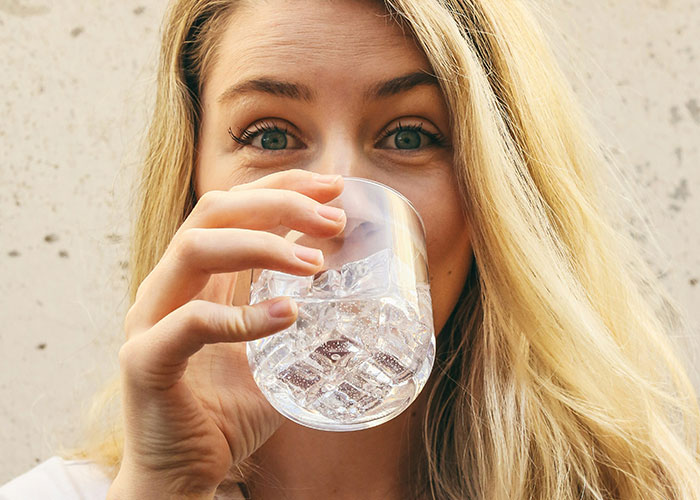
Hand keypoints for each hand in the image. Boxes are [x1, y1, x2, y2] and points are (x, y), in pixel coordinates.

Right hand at [107, 170, 345, 498]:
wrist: (181, 474)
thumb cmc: (225, 411)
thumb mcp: (270, 354)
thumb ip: (293, 319)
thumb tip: (351, 298)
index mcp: (195, 277)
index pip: (232, 208)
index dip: (280, 187)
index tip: (332, 187)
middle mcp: (168, 286)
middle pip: (213, 212)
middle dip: (278, 204)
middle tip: (333, 219)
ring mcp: (150, 320)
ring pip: (195, 250)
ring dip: (262, 246)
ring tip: (316, 263)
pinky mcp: (145, 361)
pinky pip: (190, 323)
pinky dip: (241, 316)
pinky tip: (286, 315)